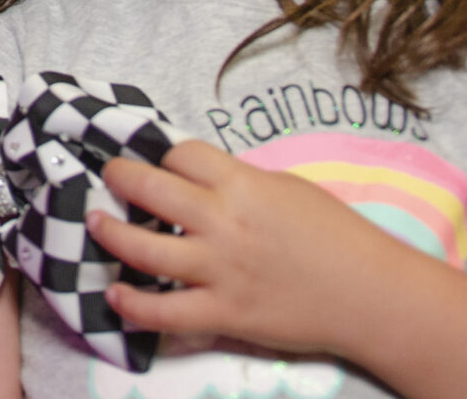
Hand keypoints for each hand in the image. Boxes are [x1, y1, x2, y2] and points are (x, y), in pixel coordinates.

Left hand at [89, 140, 428, 358]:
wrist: (372, 295)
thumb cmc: (339, 237)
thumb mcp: (289, 189)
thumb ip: (241, 182)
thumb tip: (202, 179)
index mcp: (244, 185)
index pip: (179, 154)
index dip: (161, 154)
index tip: (153, 160)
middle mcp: (224, 223)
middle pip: (150, 189)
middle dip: (120, 178)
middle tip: (109, 177)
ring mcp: (220, 270)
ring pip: (144, 249)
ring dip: (110, 233)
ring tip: (95, 222)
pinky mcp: (224, 312)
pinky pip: (165, 311)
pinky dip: (133, 304)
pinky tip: (115, 294)